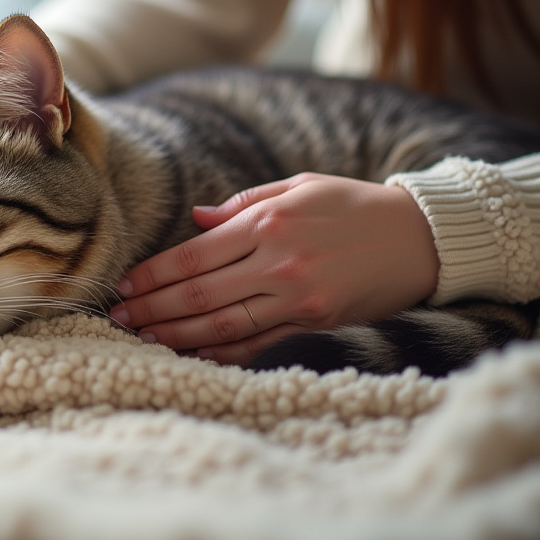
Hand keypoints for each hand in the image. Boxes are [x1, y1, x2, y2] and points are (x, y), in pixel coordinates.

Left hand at [109, 173, 439, 365]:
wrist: (422, 237)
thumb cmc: (354, 205)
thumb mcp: (299, 186)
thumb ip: (244, 202)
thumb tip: (195, 218)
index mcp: (268, 223)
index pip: (194, 256)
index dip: (153, 274)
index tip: (124, 284)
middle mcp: (279, 262)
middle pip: (199, 294)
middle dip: (152, 308)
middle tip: (117, 317)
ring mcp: (299, 298)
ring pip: (223, 324)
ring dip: (176, 333)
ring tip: (143, 336)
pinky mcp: (318, 323)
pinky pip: (259, 343)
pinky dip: (222, 351)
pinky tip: (192, 353)